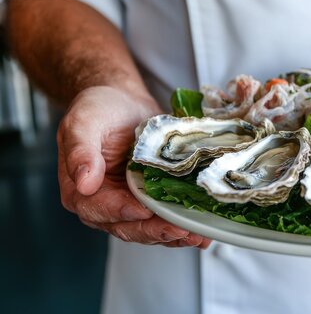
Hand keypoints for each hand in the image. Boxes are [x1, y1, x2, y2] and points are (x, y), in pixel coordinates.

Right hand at [58, 86, 210, 247]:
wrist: (124, 102)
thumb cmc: (100, 109)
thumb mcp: (84, 123)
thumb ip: (80, 152)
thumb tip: (84, 183)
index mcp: (81, 191)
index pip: (100, 209)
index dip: (122, 212)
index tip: (144, 211)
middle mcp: (105, 205)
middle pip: (129, 227)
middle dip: (156, 231)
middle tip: (180, 230)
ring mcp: (130, 205)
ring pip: (150, 229)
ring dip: (174, 235)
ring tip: (197, 235)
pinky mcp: (152, 201)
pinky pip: (166, 220)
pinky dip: (183, 227)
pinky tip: (203, 233)